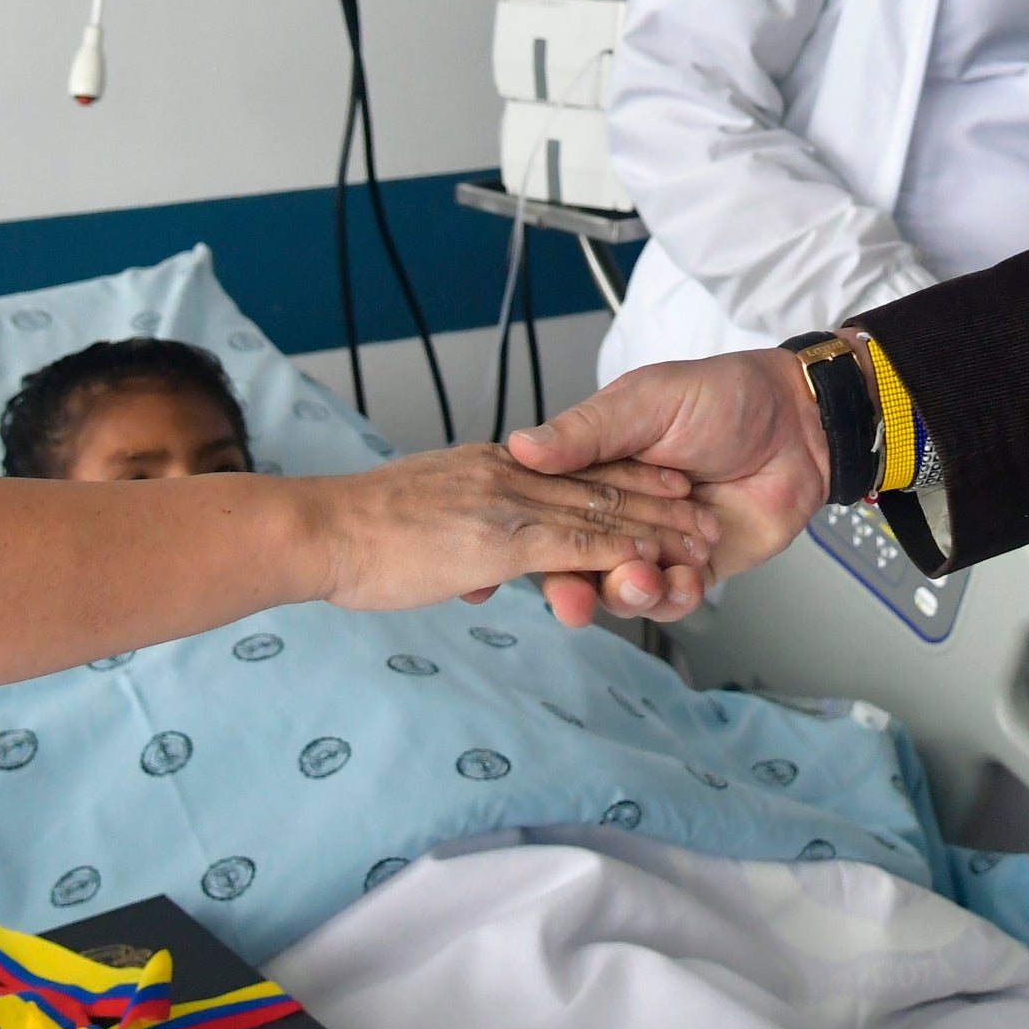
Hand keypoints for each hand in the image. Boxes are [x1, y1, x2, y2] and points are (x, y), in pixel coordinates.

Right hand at [307, 444, 717, 613]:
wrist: (327, 524)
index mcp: (494, 466)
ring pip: (601, 515)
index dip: (616, 480)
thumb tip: (489, 544)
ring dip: (651, 532)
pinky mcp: (510, 539)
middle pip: (600, 486)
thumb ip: (470, 518)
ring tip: (690, 545)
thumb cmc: (357, 522)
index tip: (658, 486)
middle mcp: (510, 478)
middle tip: (701, 510)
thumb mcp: (430, 504)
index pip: (567, 472)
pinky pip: (579, 545)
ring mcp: (511, 505)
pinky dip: (621, 552)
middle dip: (656, 501)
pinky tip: (652, 562)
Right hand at [507, 348, 827, 624]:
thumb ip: (587, 432)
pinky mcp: (696, 568)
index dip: (530, 541)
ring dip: (627, 593)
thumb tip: (522, 446)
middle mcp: (619, 512)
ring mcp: (658, 543)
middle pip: (578, 563)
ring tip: (644, 578)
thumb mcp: (648, 401)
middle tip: (575, 600)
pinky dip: (673, 599)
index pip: (548, 513)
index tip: (515, 562)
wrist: (802, 423)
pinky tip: (684, 581)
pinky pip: (673, 600)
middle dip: (572, 589)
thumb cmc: (726, 396)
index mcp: (593, 469)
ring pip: (622, 589)